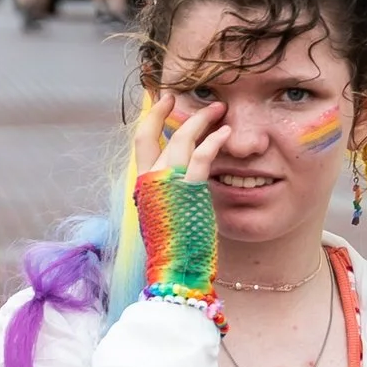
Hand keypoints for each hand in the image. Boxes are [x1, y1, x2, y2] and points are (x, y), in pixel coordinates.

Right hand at [131, 97, 225, 297]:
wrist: (175, 269)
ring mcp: (168, 183)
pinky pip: (202, 156)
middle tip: (187, 97)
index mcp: (144, 186)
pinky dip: (214, 141)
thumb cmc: (175, 251)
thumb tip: (176, 185)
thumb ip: (168, 196)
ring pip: (182, 139)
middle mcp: (151, 180)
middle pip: (156, 133)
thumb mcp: (165, 217)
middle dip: (172, 112)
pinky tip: (225, 132)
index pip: (141, 141)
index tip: (161, 101)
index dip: (151, 118)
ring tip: (219, 110)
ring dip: (201, 121)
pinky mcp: (189, 189)